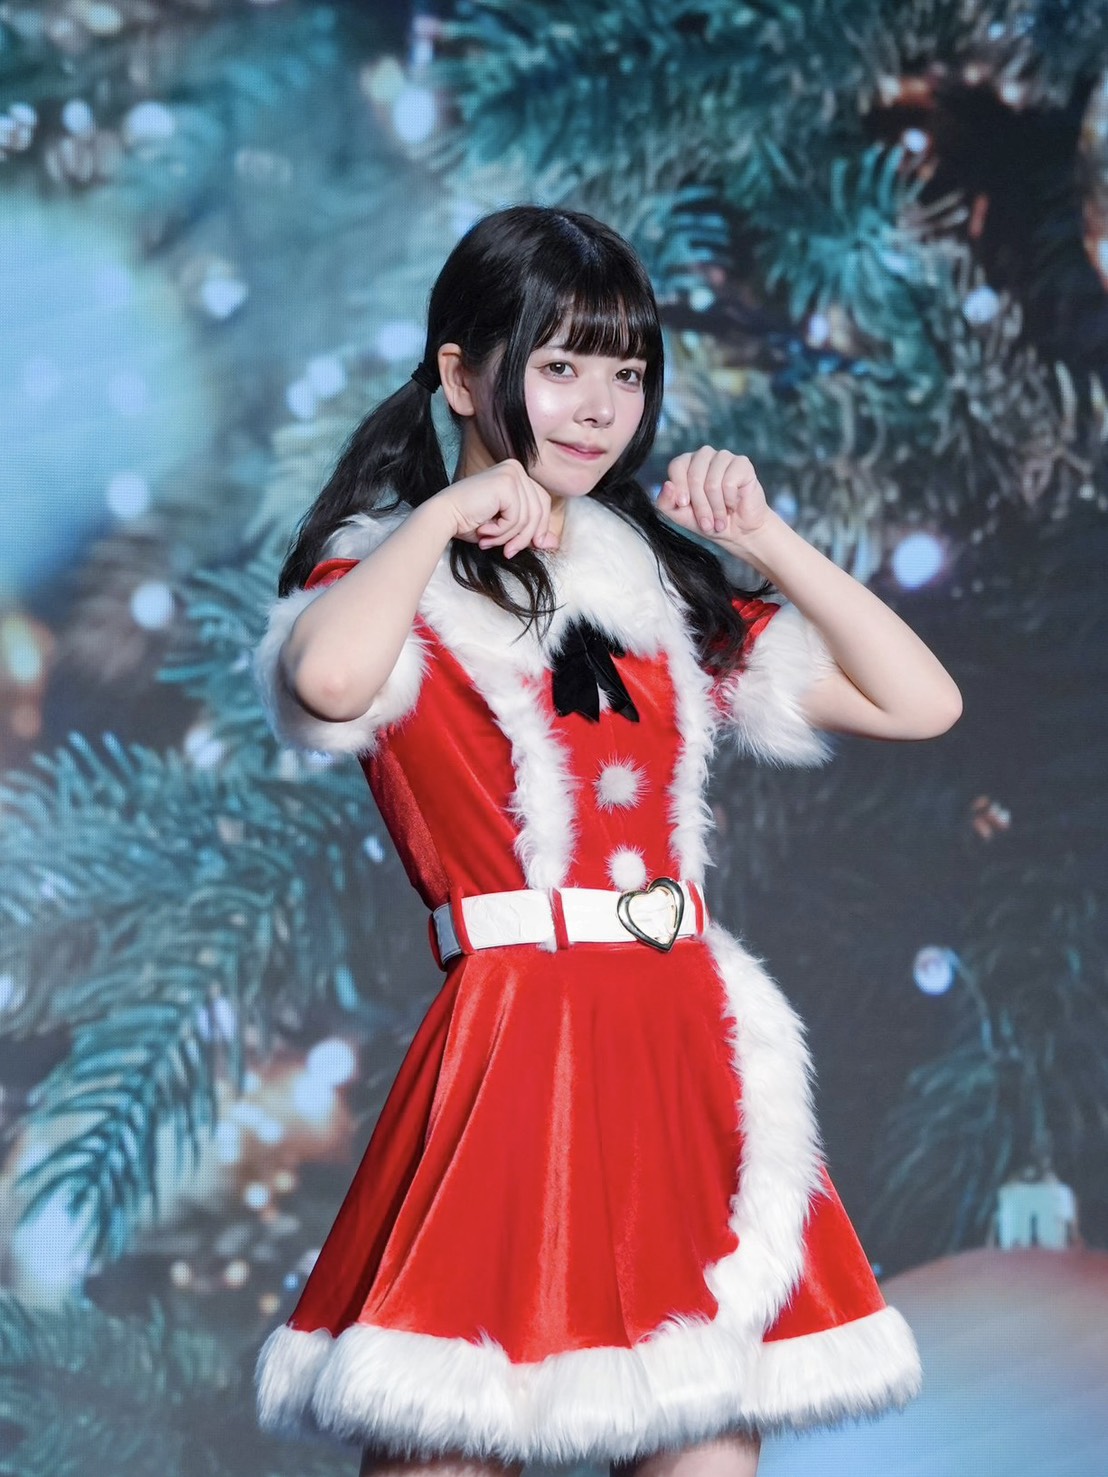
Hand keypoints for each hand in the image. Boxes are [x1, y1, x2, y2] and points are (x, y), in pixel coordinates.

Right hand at [436, 460, 559, 558]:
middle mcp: (516, 468)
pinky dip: (502, 531)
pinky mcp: (506, 483)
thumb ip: (530, 531)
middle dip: (526, 537)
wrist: (443, 517)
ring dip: (510, 537)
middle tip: (509, 552)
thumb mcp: (507, 527)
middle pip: (539, 509)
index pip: (542, 503)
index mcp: (517, 474)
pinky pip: (517, 517)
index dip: (540, 528)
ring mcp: (512, 473)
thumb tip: (554, 543)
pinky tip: (485, 530)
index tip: (533, 547)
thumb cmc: (470, 521)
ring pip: (529, 517)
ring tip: (490, 541)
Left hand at [656, 447, 768, 550]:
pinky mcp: (742, 463)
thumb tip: (667, 485)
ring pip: (712, 483)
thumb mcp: (680, 516)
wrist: (739, 531)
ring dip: (716, 508)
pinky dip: (729, 501)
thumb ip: (666, 503)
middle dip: (700, 506)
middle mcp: (705, 456)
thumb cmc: (708, 520)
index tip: (684, 505)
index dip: (680, 488)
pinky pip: (729, 483)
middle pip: (694, 477)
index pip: (677, 466)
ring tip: (720, 520)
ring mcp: (724, 457)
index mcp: (687, 463)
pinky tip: (733, 506)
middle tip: (706, 524)